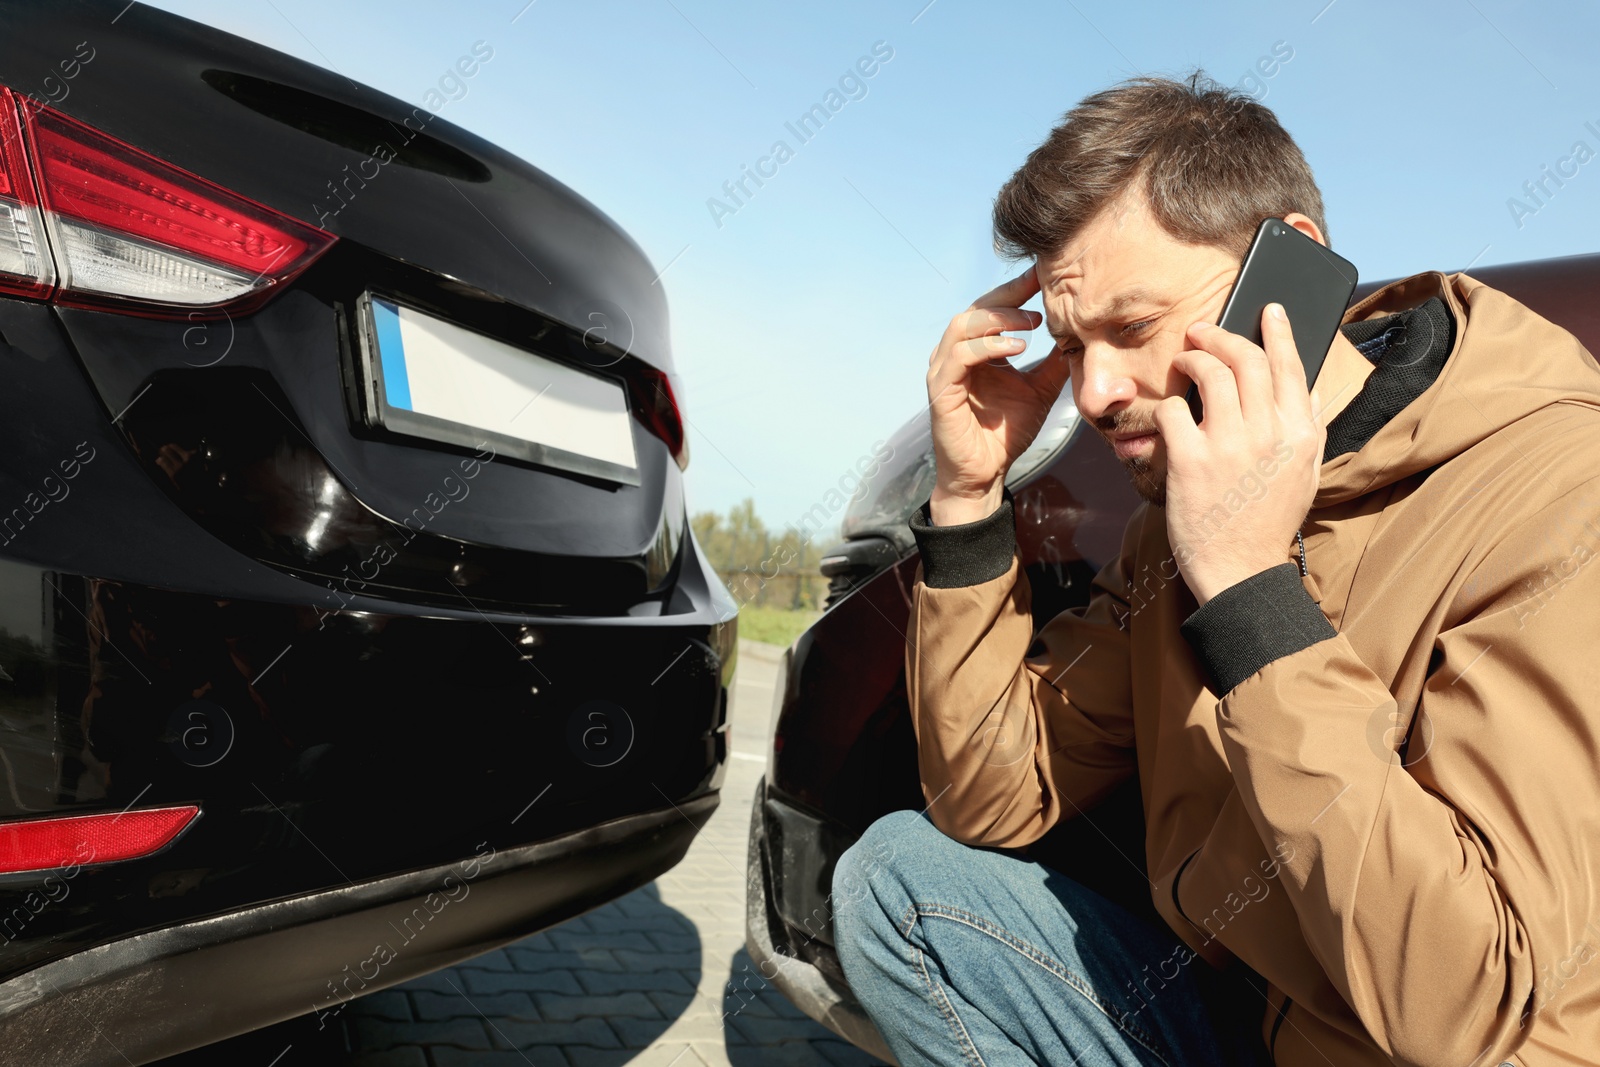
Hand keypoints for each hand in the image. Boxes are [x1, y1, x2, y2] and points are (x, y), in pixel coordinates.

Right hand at [925, 266, 1070, 524]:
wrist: (985, 474)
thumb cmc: (1005, 434)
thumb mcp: (1040, 390)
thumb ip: (1054, 364)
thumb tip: (1082, 336)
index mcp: (976, 351)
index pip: (993, 308)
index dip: (1017, 289)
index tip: (1045, 274)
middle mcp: (955, 355)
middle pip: (975, 308)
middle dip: (1008, 295)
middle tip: (1040, 287)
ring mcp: (944, 371)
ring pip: (962, 326)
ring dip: (998, 318)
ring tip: (1032, 321)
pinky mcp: (940, 390)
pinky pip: (960, 357)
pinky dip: (988, 347)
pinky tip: (1017, 347)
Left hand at [1153, 303, 1327, 605]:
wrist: (1240, 569)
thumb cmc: (1268, 521)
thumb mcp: (1305, 474)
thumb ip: (1309, 428)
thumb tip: (1307, 388)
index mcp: (1301, 434)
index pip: (1291, 366)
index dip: (1278, 332)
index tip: (1268, 309)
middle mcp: (1270, 432)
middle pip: (1246, 359)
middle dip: (1220, 334)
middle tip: (1202, 330)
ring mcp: (1230, 444)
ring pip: (1210, 373)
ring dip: (1192, 359)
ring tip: (1184, 362)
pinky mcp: (1192, 460)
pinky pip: (1175, 411)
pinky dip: (1171, 406)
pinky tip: (1173, 416)